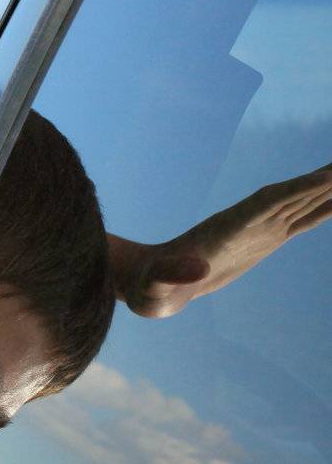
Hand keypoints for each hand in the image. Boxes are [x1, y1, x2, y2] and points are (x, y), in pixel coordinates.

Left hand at [113, 161, 331, 317]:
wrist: (149, 281)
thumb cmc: (150, 285)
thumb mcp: (155, 285)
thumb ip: (172, 275)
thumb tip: (197, 269)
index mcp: (226, 228)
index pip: (269, 202)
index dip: (299, 190)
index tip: (328, 177)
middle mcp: (247, 222)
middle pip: (292, 195)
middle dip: (323, 181)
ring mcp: (258, 229)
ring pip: (301, 204)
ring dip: (329, 190)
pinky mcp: (263, 240)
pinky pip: (300, 221)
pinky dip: (322, 209)